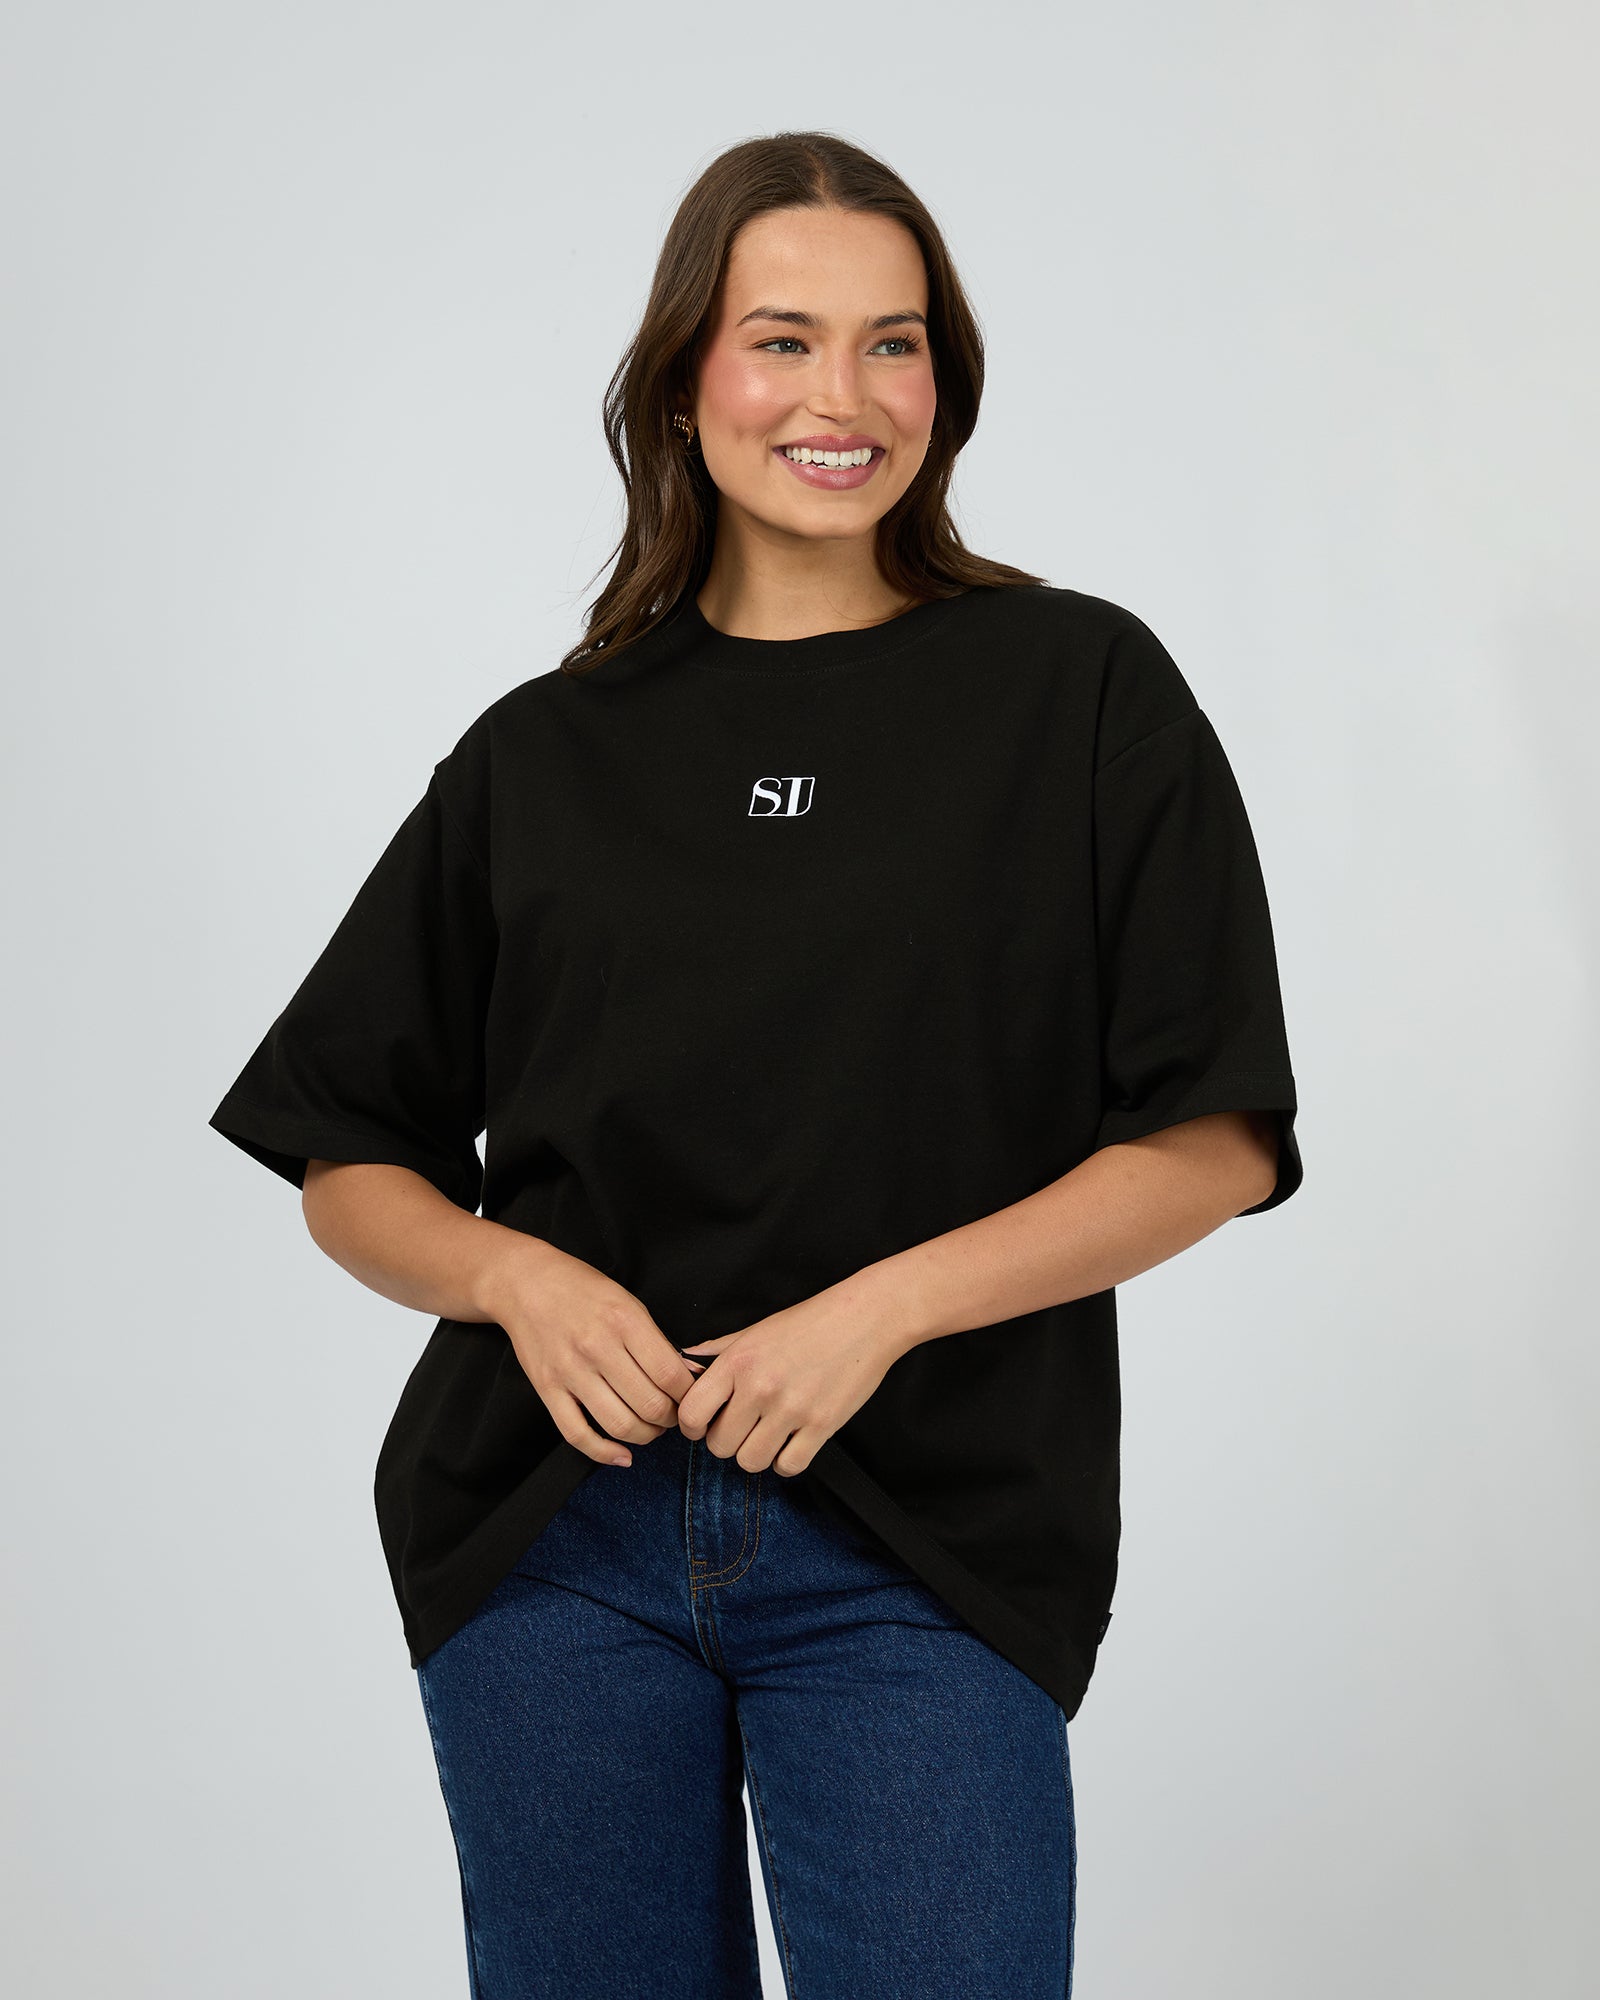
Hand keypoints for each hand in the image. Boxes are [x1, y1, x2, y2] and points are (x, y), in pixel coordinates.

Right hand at [483, 1238, 699, 1467]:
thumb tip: (690, 1376)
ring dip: (645, 1436)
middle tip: (673, 1415)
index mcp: (624, 1321)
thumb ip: (657, 1341)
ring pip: (619, 1425)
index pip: (670, 1375)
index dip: (689, 1395)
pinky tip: (623, 1455)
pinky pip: (577, 1434)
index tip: (692, 1398)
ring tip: (651, 1429)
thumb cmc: (583, 1290)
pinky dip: (604, 1453)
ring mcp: (570, 1371)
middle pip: (650, 1404)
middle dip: (671, 1419)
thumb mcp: (629, 1302)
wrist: (526, 1283)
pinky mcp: (547, 1389)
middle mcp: (597, 1347)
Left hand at [674, 1276, 909, 1474]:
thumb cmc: (811, 1322)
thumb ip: (718, 1351)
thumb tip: (684, 1363)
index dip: (691, 1426)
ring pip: (750, 1462)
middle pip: (719, 1446)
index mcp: (738, 1361)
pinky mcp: (822, 1426)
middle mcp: (761, 1387)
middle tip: (741, 1427)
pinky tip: (790, 1442)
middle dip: (725, 1441)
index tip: (702, 1424)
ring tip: (766, 1434)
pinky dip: (786, 1461)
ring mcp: (792, 1410)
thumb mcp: (756, 1329)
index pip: (691, 1413)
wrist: (866, 1319)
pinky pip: (788, 1467)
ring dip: (755, 1453)